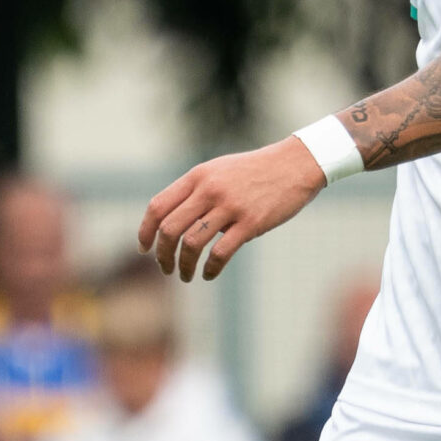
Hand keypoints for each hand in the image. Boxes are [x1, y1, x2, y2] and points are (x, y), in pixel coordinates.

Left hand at [139, 137, 325, 281]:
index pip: (158, 206)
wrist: (295, 164)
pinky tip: (209, 274)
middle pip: (170, 229)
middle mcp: (209, 189)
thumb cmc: (256, 171)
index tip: (144, 248)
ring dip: (183, 266)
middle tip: (165, 268)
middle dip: (162, 255)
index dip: (146, 231)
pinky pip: (220, 253)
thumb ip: (196, 191)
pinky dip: (210, 269)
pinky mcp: (251, 222)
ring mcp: (230, 206)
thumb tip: (172, 221)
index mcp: (198, 176)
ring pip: (192, 243)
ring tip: (186, 276)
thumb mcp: (219, 171)